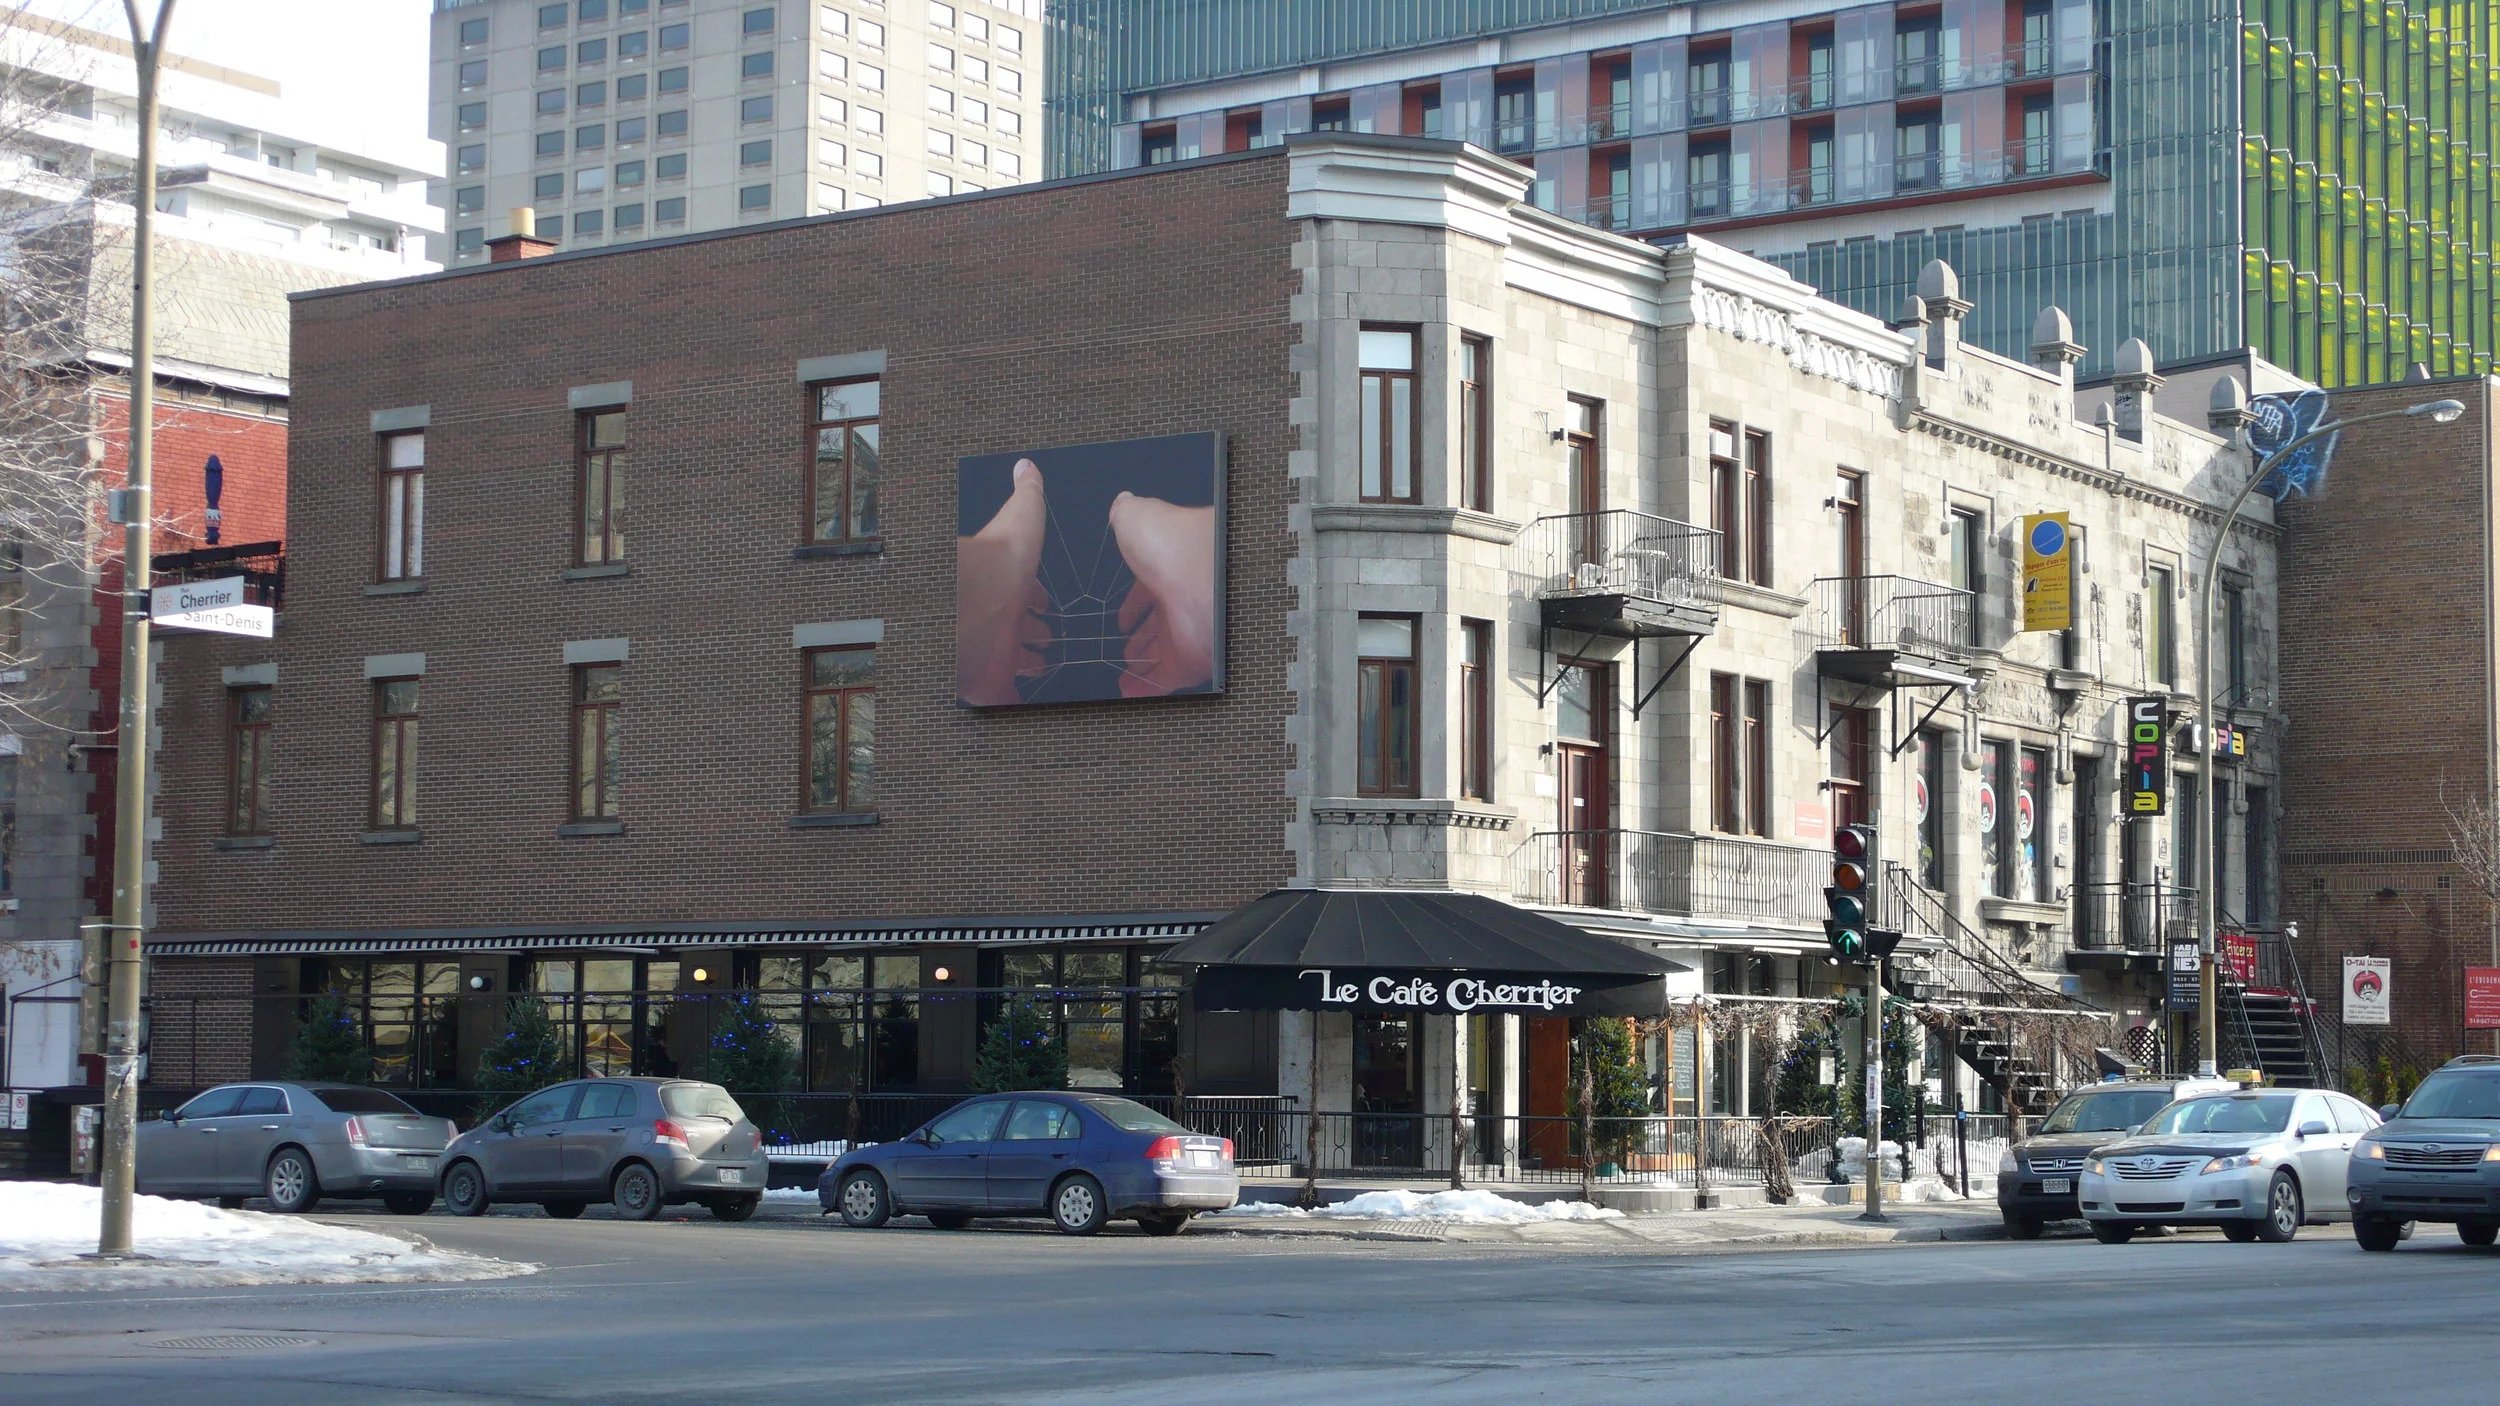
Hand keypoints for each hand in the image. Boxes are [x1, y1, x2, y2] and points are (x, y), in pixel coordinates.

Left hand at [956, 459, 1050, 704]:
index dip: (1035, 600)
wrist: (980, 599)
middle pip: (1017, 629)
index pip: (1022, 594)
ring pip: (1012, 662)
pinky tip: (1025, 698)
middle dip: (1031, 635)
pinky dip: (1013, 699)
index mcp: (1006, 585)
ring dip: (1027, 665)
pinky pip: (1004, 696)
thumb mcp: (1021, 514)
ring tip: (1042, 667)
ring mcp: (994, 652)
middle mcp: (998, 618)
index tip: (1044, 607)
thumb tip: (1026, 465)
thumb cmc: (1002, 561)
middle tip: (1045, 640)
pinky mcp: (991, 682)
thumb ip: (1027, 492)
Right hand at [1109, 491, 1216, 696]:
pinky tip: (1128, 694)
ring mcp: (1184, 633)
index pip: (1147, 594)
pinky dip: (1145, 689)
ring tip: (1123, 678)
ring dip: (1141, 667)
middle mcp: (1177, 603)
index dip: (1133, 607)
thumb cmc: (1169, 542)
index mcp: (1166, 571)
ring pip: (1159, 656)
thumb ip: (1126, 514)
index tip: (1121, 621)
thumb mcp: (1136, 517)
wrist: (1197, 569)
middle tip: (1124, 653)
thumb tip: (1122, 503)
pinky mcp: (1189, 660)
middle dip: (1140, 640)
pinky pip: (1164, 680)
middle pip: (1155, 627)